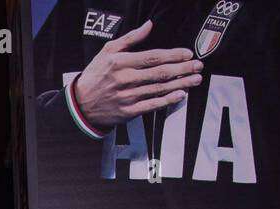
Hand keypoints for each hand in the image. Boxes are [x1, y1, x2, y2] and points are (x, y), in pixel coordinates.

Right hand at [72, 19, 203, 128]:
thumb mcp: (108, 51)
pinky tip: (180, 95)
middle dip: (182, 69)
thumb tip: (149, 25)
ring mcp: (127, 97)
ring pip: (159, 89)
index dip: (173, 55)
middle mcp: (125, 79)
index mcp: (120, 62)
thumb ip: (130, 38)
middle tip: (198, 66)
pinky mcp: (128, 112)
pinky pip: (152, 106)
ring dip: (181, 84)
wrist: (81, 104)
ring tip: (195, 79)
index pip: (152, 57)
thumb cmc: (96, 75)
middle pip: (160, 73)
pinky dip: (167, 101)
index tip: (187, 54)